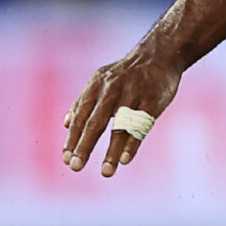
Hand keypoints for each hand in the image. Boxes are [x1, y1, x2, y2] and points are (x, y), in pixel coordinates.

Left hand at [63, 39, 183, 178]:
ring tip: (105, 172)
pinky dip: (133, 143)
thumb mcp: (101, 80)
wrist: (160, 53)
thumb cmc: (127, 73)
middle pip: (96, 122)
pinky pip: (141, 125)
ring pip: (120, 127)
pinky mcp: (153, 101)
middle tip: (75, 166)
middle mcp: (113, 91)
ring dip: (111, 151)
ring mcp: (134, 96)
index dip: (73, 138)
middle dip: (84, 146)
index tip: (66, 159)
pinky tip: (125, 159)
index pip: (81, 116)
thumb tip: (65, 125)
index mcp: (97, 87)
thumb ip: (83, 101)